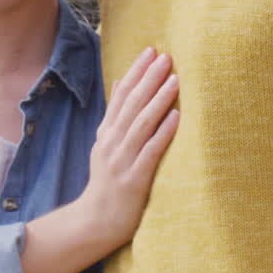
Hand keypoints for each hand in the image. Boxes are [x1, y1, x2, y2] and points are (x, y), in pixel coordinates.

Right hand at [84, 47, 178, 247]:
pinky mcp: (134, 179)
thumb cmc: (107, 182)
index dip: (136, 72)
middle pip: (132, 104)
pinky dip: (164, 133)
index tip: (150, 51)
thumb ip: (114, 114)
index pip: (121, 95)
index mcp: (107, 132)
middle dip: (149, 78)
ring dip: (159, 100)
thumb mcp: (105, 144)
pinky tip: (177, 117)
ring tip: (174, 79)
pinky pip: (151, 152)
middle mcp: (112, 142)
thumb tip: (119, 81)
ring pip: (141, 124)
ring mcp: (122, 160)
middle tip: (166, 57)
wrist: (96, 221)